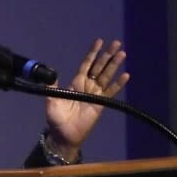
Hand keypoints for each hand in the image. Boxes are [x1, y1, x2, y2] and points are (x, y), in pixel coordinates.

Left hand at [44, 38, 129, 160]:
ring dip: (114, 65)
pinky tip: (126, 75)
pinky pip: (111, 92)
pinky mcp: (101, 104)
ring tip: (122, 53)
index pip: (86, 64)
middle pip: (99, 67)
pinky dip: (118, 84)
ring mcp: (95, 94)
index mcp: (76, 83)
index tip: (99, 41)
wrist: (64, 135)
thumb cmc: (56, 119)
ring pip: (106, 76)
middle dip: (107, 55)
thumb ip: (52, 87)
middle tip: (117, 43)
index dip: (93, 53)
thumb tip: (51, 74)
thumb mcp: (51, 101)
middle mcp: (87, 86)